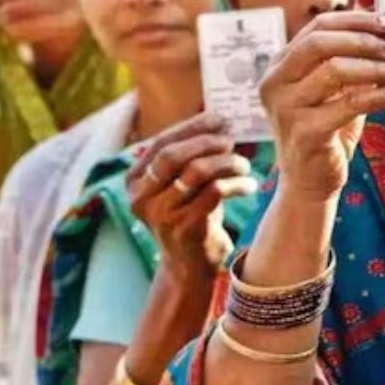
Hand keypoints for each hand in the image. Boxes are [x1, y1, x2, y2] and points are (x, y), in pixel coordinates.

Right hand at [128, 113, 257, 279]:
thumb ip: (190, 156)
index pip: (160, 143)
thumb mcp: (182, 185)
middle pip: (173, 155)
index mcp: (135, 180)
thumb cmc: (190, 215)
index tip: (219, 119)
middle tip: (231, 140)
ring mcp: (161, 214)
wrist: (189, 266)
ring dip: (226, 163)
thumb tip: (220, 120)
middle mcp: (142, 197)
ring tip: (244, 165)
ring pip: (196, 172)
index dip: (191, 127)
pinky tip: (248, 186)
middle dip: (207, 142)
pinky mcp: (184, 228)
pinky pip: (215, 193)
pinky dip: (236, 184)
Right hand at [259, 11, 384, 201]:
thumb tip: (383, 23)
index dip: (355, 20)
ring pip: (334, 71)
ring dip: (377, 68)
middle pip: (320, 42)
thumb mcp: (337, 90)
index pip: (317, 26)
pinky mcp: (304, 132)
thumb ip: (352, 59)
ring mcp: (285, 107)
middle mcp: (275, 82)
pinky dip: (382, 96)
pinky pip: (349, 104)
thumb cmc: (327, 130)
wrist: (310, 182)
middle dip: (364, 40)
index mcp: (280, 64)